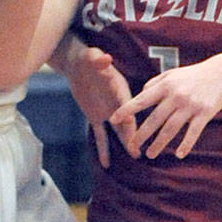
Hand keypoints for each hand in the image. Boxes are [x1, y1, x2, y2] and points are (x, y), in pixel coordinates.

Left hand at [57, 39, 132, 164]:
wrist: (81, 64)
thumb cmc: (89, 58)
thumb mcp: (93, 57)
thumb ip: (99, 60)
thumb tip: (106, 58)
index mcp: (119, 90)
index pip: (127, 105)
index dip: (129, 116)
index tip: (133, 127)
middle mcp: (117, 103)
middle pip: (126, 121)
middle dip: (132, 135)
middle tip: (140, 149)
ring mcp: (108, 112)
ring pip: (118, 131)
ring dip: (125, 143)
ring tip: (136, 156)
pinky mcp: (96, 117)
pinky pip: (100, 136)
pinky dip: (103, 149)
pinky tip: (106, 164)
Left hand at [111, 57, 221, 159]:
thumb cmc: (194, 74)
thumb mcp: (172, 74)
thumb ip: (155, 83)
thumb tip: (140, 94)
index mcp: (166, 86)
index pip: (142, 100)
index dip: (127, 110)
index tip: (114, 119)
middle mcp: (176, 96)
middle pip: (154, 119)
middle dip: (141, 134)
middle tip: (131, 147)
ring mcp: (191, 105)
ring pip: (171, 129)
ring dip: (159, 144)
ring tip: (150, 154)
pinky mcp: (205, 113)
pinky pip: (193, 132)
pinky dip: (186, 144)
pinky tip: (180, 155)